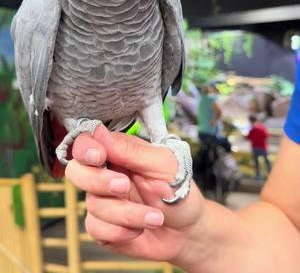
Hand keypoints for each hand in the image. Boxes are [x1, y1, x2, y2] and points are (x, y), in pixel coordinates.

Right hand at [65, 125, 204, 264]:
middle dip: (99, 182)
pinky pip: (96, 229)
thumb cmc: (179, 190)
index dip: (85, 148)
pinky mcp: (103, 226)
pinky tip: (140, 229)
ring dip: (126, 213)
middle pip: (76, 172)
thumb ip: (130, 150)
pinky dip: (121, 231)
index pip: (86, 143)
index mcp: (118, 152)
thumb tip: (99, 132)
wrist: (188, 231)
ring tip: (154, 216)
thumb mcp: (163, 164)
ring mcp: (103, 200)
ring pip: (92, 204)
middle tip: (124, 186)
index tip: (99, 157)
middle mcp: (106, 174)